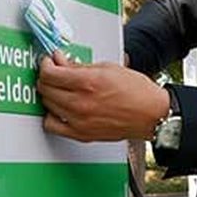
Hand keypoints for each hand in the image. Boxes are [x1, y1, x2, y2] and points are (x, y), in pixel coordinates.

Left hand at [37, 52, 169, 141]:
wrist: (151, 114)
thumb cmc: (136, 91)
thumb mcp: (107, 68)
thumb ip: (79, 66)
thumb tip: (61, 62)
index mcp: (88, 82)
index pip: (50, 73)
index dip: (46, 65)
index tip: (49, 63)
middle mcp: (81, 102)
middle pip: (45, 88)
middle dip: (47, 78)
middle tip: (55, 74)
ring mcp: (79, 120)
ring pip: (47, 105)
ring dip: (50, 95)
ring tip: (60, 90)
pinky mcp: (81, 134)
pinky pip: (52, 125)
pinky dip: (52, 116)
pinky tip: (60, 109)